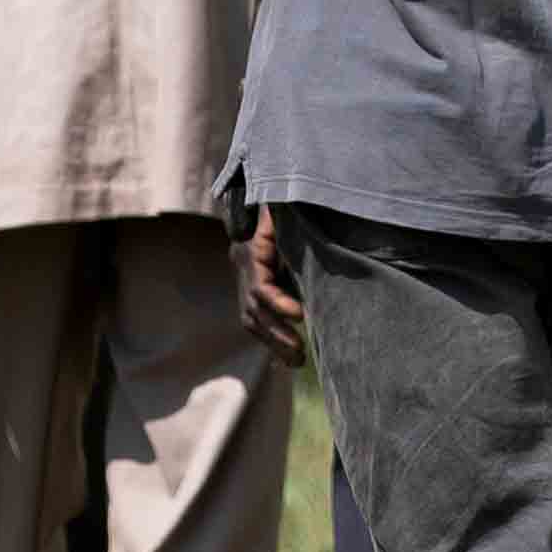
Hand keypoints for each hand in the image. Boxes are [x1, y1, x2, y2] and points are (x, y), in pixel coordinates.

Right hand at [238, 209, 309, 361]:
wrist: (270, 190)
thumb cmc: (285, 201)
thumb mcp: (287, 212)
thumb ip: (288, 227)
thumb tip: (308, 235)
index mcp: (252, 250)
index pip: (259, 287)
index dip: (278, 303)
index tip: (300, 315)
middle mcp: (243, 266)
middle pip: (253, 310)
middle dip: (277, 335)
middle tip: (301, 354)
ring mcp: (244, 277)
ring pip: (252, 319)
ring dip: (274, 343)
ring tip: (298, 361)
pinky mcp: (252, 286)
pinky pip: (257, 319)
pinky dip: (272, 338)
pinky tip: (288, 358)